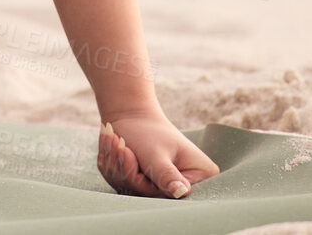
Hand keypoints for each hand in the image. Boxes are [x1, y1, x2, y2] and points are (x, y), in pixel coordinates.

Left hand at [97, 110, 219, 198]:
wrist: (131, 115)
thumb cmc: (147, 131)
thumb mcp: (156, 154)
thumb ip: (166, 175)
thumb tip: (182, 193)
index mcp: (200, 178)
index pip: (169, 195)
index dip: (140, 178)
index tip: (125, 150)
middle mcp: (183, 187)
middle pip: (147, 195)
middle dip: (124, 168)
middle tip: (116, 140)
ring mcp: (160, 188)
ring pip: (129, 188)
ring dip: (114, 162)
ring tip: (113, 136)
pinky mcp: (141, 185)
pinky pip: (119, 183)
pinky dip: (111, 163)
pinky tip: (111, 142)